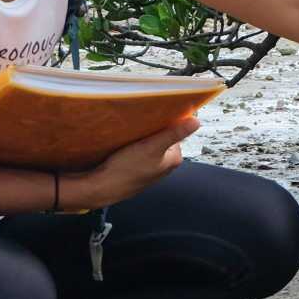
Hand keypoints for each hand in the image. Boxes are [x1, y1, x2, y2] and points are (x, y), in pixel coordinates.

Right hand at [67, 115, 198, 207]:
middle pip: (163, 136)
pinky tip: (126, 141)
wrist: (102, 187)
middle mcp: (165, 163)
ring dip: (143, 134)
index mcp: (174, 158)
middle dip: (154, 127)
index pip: (176, 131)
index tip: (157, 111)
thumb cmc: (127, 170)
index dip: (167, 119)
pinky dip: (134, 142)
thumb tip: (196, 122)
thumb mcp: (152, 147)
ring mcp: (151, 165)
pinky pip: (139, 149)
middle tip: (143, 120)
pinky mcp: (137, 166)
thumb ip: (174, 134)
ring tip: (133, 130)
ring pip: (150, 142)